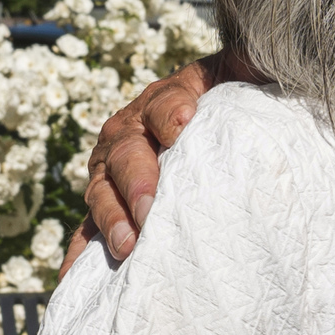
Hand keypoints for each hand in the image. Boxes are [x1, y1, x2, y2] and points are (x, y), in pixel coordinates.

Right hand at [67, 54, 235, 268]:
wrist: (220, 119)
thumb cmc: (237, 101)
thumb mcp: (244, 75)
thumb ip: (251, 64)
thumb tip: (263, 56)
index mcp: (165, 99)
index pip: (163, 103)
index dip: (170, 113)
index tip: (183, 127)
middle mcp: (131, 132)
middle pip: (126, 152)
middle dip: (137, 181)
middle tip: (150, 209)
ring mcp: (114, 171)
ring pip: (102, 191)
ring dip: (111, 219)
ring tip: (126, 246)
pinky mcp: (111, 206)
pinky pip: (89, 228)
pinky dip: (80, 253)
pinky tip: (71, 278)